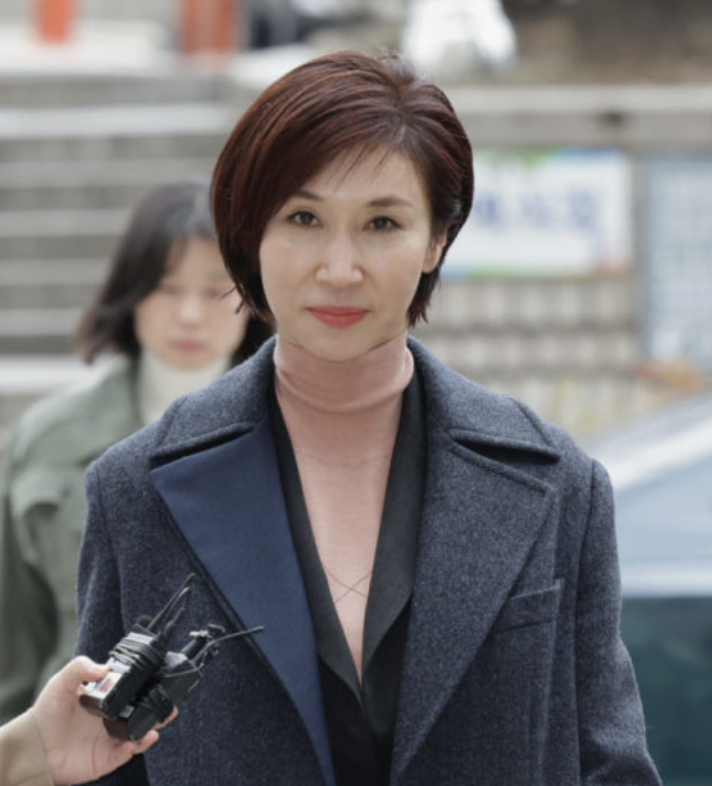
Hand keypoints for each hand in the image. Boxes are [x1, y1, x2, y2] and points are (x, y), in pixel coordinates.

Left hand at [33, 656, 173, 784]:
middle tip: (170, 705)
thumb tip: (103, 667)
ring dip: (152, 727)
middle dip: (160, 708)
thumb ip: (80, 667)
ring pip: (141, 732)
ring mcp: (112, 736)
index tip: (157, 679)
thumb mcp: (61, 683)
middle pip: (143, 711)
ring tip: (158, 723)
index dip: (147, 685)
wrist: (33, 747)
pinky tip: (137, 740)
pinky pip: (127, 752)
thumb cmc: (47, 713)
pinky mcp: (107, 756)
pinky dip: (136, 746)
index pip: (132, 689)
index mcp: (107, 697)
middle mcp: (113, 716)